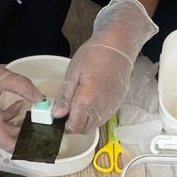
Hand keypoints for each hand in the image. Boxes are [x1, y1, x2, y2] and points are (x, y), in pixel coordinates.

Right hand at [0, 25, 41, 150]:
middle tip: (38, 128)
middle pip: (4, 134)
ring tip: (31, 115)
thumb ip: (23, 88)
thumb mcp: (2, 76)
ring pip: (0, 127)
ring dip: (16, 123)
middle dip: (21, 133)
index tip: (32, 147)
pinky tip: (19, 105)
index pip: (3, 141)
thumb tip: (40, 98)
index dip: (18, 147)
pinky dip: (8, 115)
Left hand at [53, 0, 157, 133]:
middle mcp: (101, 108)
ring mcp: (111, 107)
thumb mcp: (73, 72)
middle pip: (84, 129)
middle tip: (68, 112)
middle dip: (74, 125)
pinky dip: (95, 115)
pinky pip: (104, 117)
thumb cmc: (94, 55)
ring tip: (79, 105)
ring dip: (85, 121)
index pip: (74, 126)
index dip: (65, 126)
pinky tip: (91, 101)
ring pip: (95, 125)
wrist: (118, 47)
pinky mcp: (117, 104)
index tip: (60, 118)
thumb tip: (57, 113)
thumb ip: (65, 96)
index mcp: (87, 100)